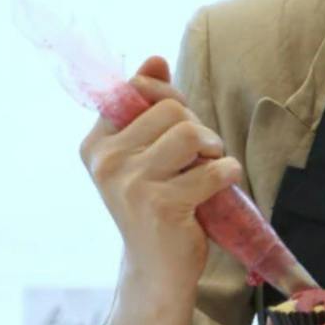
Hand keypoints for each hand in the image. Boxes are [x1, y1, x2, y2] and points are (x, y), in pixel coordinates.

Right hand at [81, 55, 241, 293]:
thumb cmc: (159, 202)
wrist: (158, 266)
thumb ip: (151, 105)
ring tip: (209, 170)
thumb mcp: (148, 152)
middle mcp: (106, 160)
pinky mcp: (161, 205)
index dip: (171, 99)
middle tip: (199, 157)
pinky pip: (214, 169)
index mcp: (96, 143)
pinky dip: (228, 174)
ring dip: (214, 150)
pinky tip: (220, 187)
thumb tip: (155, 59)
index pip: (136, 89)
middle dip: (198, 128)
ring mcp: (130, 183)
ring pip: (192, 134)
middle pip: (172, 110)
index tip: (180, 124)